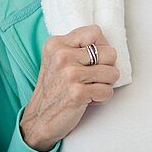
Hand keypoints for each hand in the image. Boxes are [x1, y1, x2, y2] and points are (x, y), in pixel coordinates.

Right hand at [20, 25, 117, 151]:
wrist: (39, 119)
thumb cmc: (53, 90)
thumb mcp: (56, 60)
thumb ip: (75, 48)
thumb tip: (105, 44)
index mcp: (56, 44)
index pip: (95, 32)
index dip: (101, 46)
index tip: (95, 59)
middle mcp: (62, 56)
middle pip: (110, 52)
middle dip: (107, 68)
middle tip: (94, 77)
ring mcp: (69, 74)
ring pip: (112, 73)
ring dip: (106, 84)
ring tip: (91, 88)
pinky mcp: (77, 93)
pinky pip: (107, 91)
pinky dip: (102, 98)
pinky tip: (88, 99)